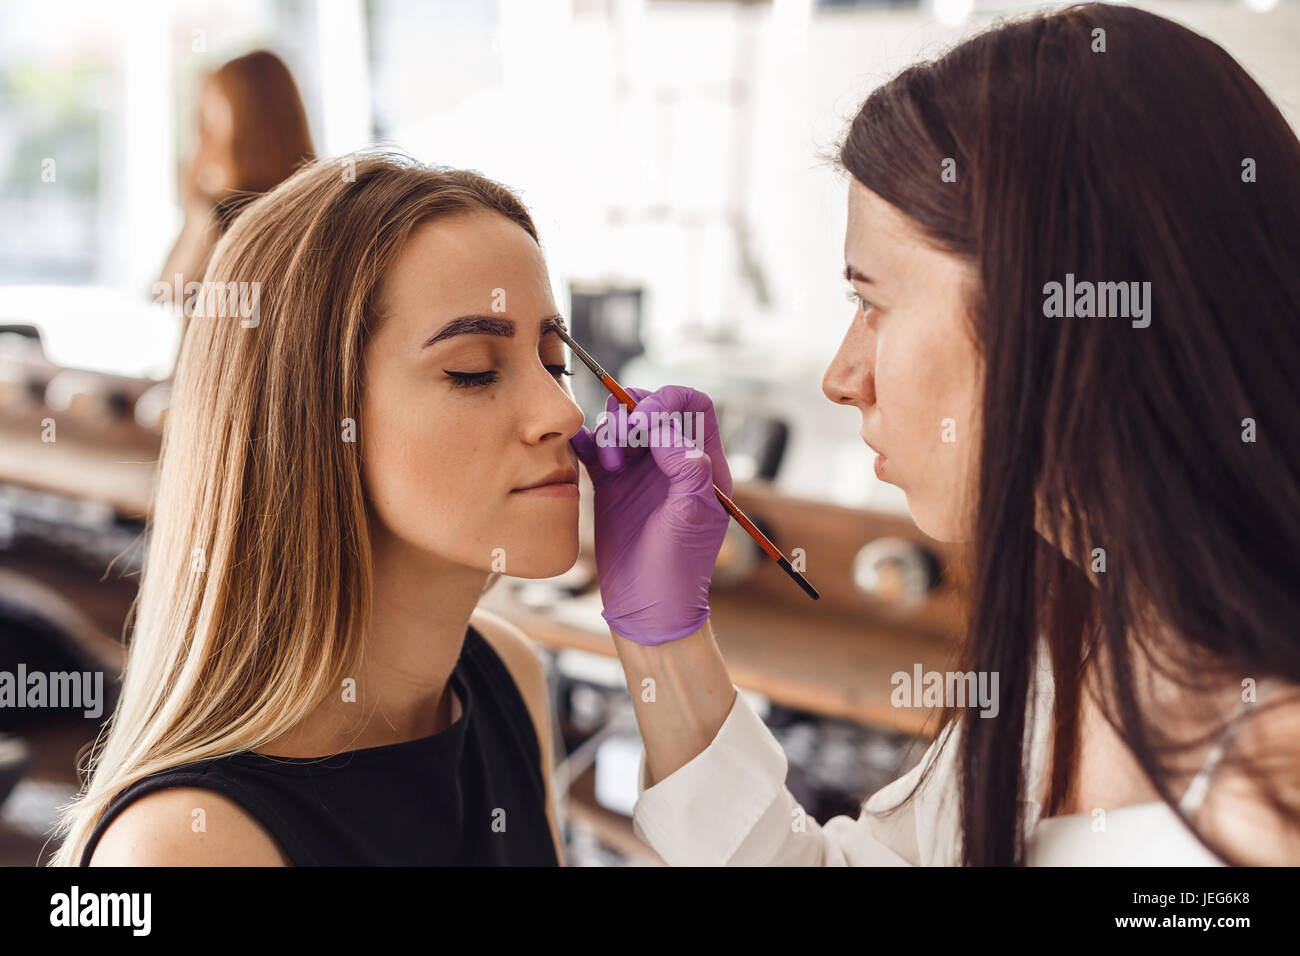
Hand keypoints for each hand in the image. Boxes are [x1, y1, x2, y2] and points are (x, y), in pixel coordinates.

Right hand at [570, 385, 732, 645]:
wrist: (646, 606)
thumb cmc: (679, 567)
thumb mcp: (692, 516)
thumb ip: (687, 469)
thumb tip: (666, 430)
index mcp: (702, 463)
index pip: (694, 406)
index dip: (669, 400)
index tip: (644, 420)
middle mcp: (671, 460)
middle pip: (652, 406)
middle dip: (632, 412)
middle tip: (623, 441)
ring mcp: (639, 471)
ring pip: (621, 424)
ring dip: (610, 432)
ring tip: (610, 466)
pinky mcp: (609, 485)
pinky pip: (595, 448)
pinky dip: (584, 441)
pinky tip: (578, 449)